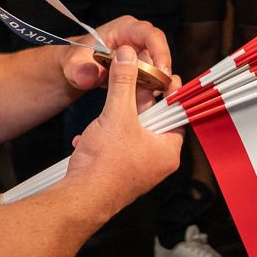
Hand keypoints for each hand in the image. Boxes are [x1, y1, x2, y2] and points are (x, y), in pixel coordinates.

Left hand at [62, 16, 179, 108]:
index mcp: (123, 29)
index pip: (150, 35)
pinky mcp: (143, 66)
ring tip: (149, 101)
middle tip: (162, 91)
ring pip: (159, 67)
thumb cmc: (76, 61)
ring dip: (158, 84)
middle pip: (160, 51)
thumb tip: (90, 77)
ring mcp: (141, 52)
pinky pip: (153, 78)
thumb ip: (80, 71)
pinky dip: (151, 91)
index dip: (160, 52)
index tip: (161, 72)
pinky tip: (142, 103)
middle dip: (163, 71)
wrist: (77, 67)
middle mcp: (136, 38)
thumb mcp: (73, 66)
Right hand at [66, 46, 184, 212]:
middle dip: (132, 104)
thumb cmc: (104, 166)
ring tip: (102, 118)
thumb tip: (128, 57)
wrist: (80, 199)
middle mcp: (157, 161)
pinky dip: (103, 138)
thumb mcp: (116, 114)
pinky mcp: (120, 172)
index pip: (176, 113)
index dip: (168, 92)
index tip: (162, 74)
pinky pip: (116, 147)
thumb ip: (123, 82)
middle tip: (125, 86)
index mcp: (168, 149)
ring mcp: (138, 168)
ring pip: (130, 132)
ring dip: (113, 121)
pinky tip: (88, 138)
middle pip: (152, 119)